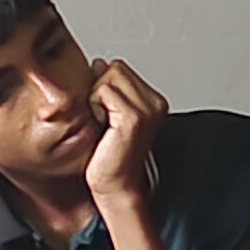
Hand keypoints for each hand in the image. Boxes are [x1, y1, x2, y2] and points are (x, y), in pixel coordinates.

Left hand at [86, 61, 166, 220]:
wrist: (115, 186)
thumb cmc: (110, 156)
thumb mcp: (108, 113)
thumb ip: (108, 87)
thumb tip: (98, 63)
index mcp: (153, 101)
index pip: (120, 68)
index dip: (103, 86)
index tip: (106, 113)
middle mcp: (154, 103)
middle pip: (115, 68)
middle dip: (100, 88)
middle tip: (104, 118)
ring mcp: (147, 109)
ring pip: (109, 75)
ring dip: (97, 97)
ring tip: (104, 122)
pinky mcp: (134, 117)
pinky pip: (103, 89)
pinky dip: (95, 104)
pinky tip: (102, 125)